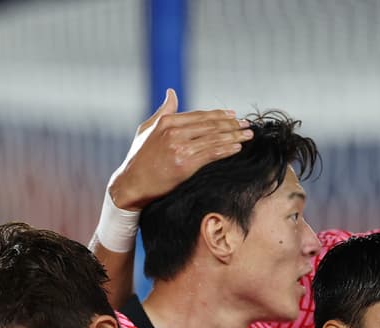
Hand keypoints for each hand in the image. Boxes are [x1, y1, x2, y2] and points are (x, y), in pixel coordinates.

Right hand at [107, 89, 252, 209]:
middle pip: (210, 125)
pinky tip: (237, 148)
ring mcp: (180, 148)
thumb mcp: (146, 130)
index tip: (233, 115)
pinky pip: (211, 154)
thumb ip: (163, 111)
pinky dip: (226, 149)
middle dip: (232, 124)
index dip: (219, 115)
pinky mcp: (185, 164)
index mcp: (166, 122)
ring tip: (248, 135)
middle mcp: (174, 132)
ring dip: (234, 136)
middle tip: (247, 125)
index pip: (199, 115)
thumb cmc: (138, 158)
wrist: (131, 184)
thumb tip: (172, 92)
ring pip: (214, 138)